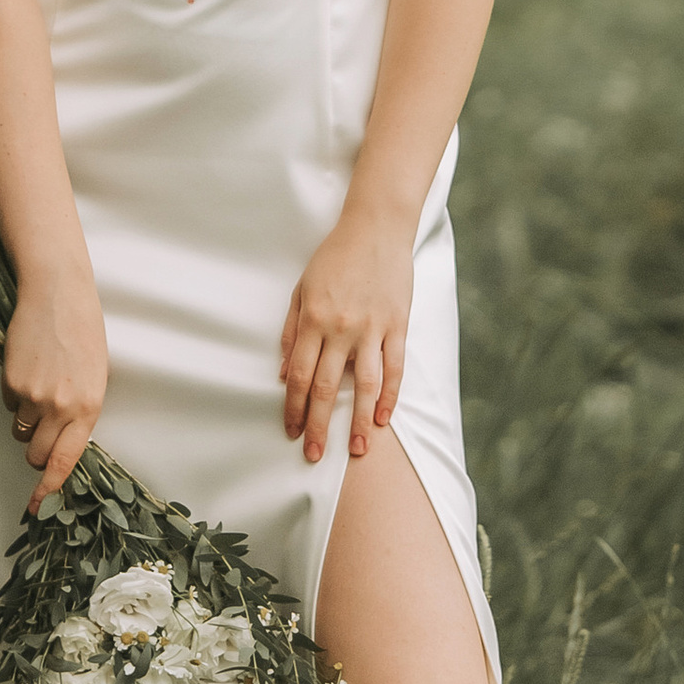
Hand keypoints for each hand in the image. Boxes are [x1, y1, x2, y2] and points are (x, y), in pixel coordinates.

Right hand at [3, 274, 109, 515]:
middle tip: (41, 429)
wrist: (57, 293)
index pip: (67, 460)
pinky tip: (28, 367)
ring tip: (39, 386)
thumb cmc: (83, 331)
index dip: (50, 489)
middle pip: (36, 454)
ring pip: (20, 430)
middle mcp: (61, 407)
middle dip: (35, 451)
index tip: (39, 507)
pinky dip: (14, 393)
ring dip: (25, 420)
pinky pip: (8, 403)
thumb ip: (81, 410)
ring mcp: (34, 395)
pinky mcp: (11, 382)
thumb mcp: (95, 375)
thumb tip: (65, 440)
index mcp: (89, 407)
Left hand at [280, 209, 412, 465]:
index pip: (301, 376)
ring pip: (365, 385)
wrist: (375, 229)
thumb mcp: (302, 289)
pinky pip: (395, 367)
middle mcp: (342, 328)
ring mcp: (373, 328)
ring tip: (358, 450)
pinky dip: (390, 395)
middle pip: (329, 388)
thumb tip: (286, 373)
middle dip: (320, 426)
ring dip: (360, 421)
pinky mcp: (397, 325)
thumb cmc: (335, 257)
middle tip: (314, 454)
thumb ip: (292, 331)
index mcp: (314, 320)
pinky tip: (384, 417)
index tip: (292, 431)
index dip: (295, 408)